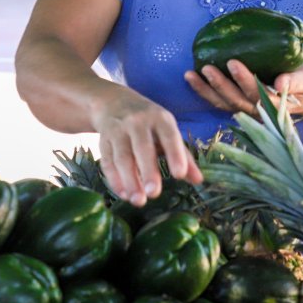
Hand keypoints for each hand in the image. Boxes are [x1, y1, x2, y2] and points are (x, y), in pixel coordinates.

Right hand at [91, 88, 201, 206]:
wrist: (113, 101)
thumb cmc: (148, 121)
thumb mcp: (167, 130)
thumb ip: (183, 155)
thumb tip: (199, 180)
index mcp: (159, 118)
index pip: (169, 136)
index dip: (174, 154)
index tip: (179, 175)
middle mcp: (137, 122)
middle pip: (142, 148)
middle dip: (148, 171)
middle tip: (154, 193)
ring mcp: (118, 130)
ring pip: (122, 157)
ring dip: (129, 180)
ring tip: (138, 201)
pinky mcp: (103, 140)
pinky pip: (107, 161)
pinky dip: (114, 180)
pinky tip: (123, 194)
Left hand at [185, 60, 302, 117]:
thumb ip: (295, 81)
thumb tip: (281, 82)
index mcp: (275, 105)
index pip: (257, 93)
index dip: (243, 80)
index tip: (233, 62)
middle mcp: (257, 112)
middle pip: (235, 100)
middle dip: (220, 85)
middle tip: (206, 67)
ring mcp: (247, 111)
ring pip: (223, 103)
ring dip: (205, 91)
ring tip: (189, 75)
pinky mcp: (239, 106)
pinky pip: (219, 102)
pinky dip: (205, 92)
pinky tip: (192, 79)